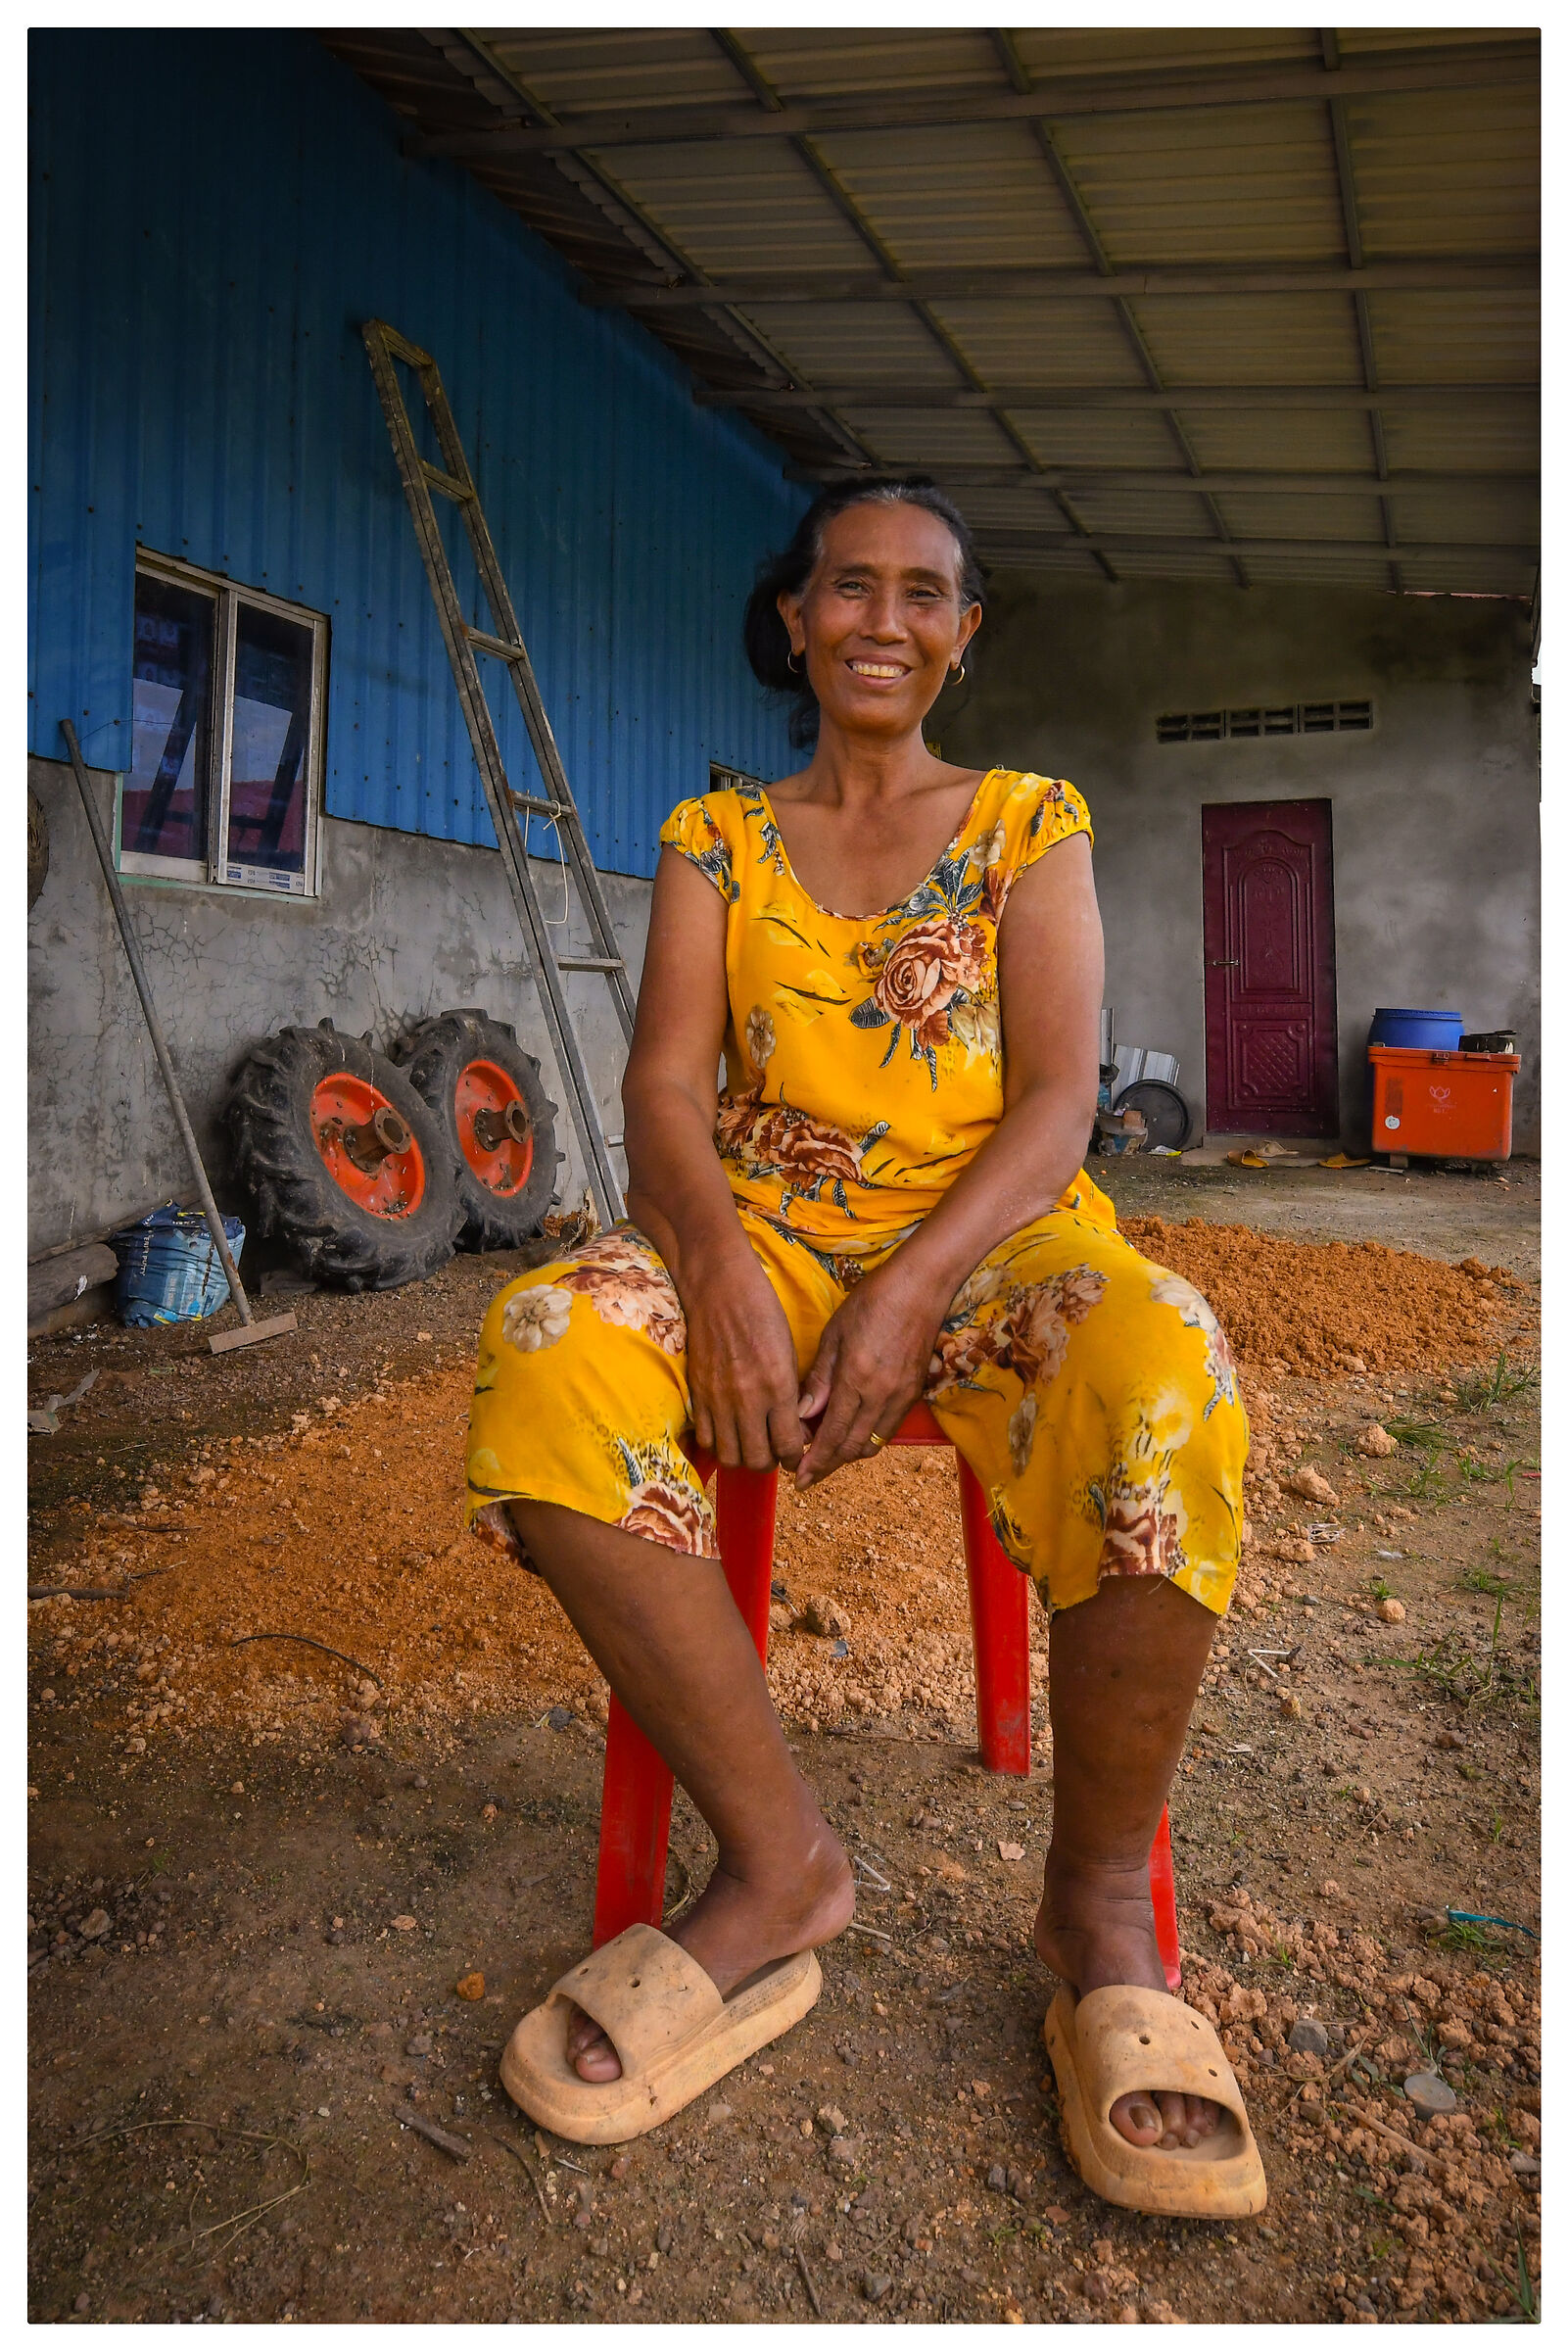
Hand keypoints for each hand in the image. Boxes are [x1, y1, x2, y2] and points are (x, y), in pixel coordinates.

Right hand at [682, 1253, 808, 1473]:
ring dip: (743, 1457)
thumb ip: (792, 1393)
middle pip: (758, 1459)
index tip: (796, 1456)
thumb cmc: (762, 1313)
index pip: (788, 1444)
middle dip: (770, 1463)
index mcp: (778, 1386)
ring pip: (730, 1456)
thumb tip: (796, 1426)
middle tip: (773, 1453)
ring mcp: (719, 1399)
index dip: (795, 1458)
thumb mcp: (789, 1352)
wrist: (720, 1289)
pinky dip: (718, 1444)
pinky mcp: (698, 1394)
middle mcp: (748, 1399)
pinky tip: (727, 1432)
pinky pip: (706, 1438)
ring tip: (750, 1445)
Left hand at [794, 1265, 941, 1489]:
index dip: (814, 1462)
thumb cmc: (872, 1301)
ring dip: (847, 1455)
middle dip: (827, 1466)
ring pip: (872, 1444)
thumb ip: (819, 1379)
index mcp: (856, 1379)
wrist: (921, 1287)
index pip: (832, 1436)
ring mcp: (902, 1397)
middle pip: (852, 1448)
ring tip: (825, 1455)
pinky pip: (887, 1430)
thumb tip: (802, 1415)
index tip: (797, 1478)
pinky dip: (867, 1439)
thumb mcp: (834, 1335)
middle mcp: (882, 1396)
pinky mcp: (914, 1393)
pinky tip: (851, 1432)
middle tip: (806, 1474)